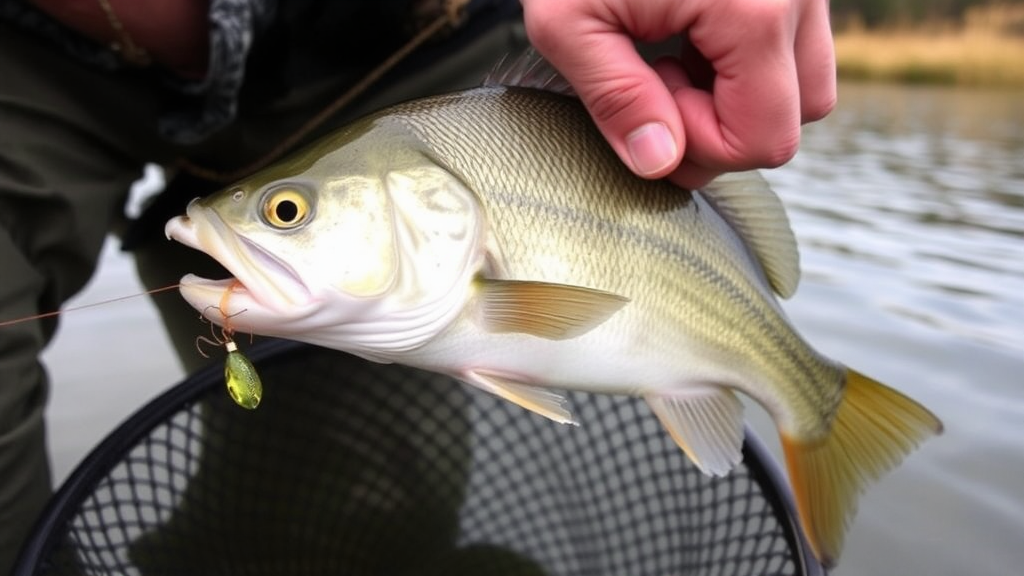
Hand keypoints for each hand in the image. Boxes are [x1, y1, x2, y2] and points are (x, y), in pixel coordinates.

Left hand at [521, 0, 835, 188]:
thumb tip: (658, 163)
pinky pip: (795, 42)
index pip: (764, 139)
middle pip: (796, 117)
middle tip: (659, 83)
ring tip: (676, 59)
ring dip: (742, 95)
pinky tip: (692, 34)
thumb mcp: (567, 19)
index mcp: (754, 9)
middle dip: (723, 125)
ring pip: (807, 82)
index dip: (699, 147)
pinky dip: (748, 60)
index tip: (648, 104)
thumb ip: (615, 98)